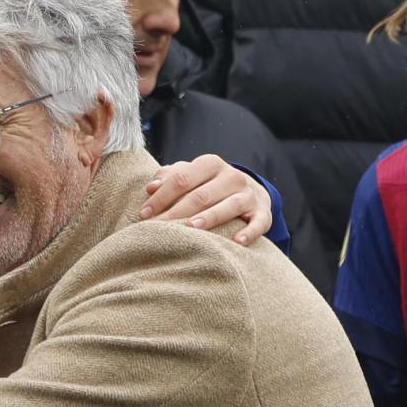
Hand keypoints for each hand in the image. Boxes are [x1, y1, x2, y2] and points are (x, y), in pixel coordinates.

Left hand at [139, 152, 270, 244]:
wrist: (248, 191)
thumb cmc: (207, 186)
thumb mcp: (189, 177)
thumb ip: (170, 178)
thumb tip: (151, 187)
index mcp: (210, 164)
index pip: (181, 179)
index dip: (161, 197)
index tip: (144, 215)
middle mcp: (231, 176)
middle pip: (201, 195)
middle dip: (177, 212)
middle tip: (158, 228)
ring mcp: (248, 194)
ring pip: (229, 205)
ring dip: (211, 217)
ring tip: (192, 228)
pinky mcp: (262, 211)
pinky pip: (258, 222)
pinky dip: (249, 231)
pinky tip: (237, 241)